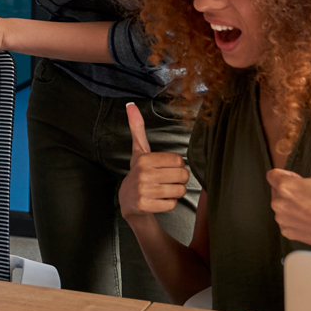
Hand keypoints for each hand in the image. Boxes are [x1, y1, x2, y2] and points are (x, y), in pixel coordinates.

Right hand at [118, 103, 189, 218]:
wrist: (128, 201)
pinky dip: (169, 204)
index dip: (177, 166)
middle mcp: (142, 174)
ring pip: (179, 191)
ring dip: (175, 192)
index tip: (165, 169)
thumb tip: (130, 105)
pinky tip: (158, 200)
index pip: (179, 161)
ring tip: (163, 190)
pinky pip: (172, 204)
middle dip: (179, 180)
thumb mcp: (139, 151)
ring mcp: (143, 190)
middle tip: (166, 181)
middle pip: (182, 176)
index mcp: (144, 159)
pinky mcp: (145, 205)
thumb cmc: (139, 173)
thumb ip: (137, 128)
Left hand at [266, 123, 310, 250]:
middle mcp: (278, 204)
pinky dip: (296, 218)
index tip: (303, 181)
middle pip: (278, 189)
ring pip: (282, 205)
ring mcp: (281, 220)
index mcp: (285, 187)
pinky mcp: (286, 232)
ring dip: (293, 204)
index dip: (290, 176)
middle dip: (291, 190)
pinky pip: (286, 220)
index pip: (273, 174)